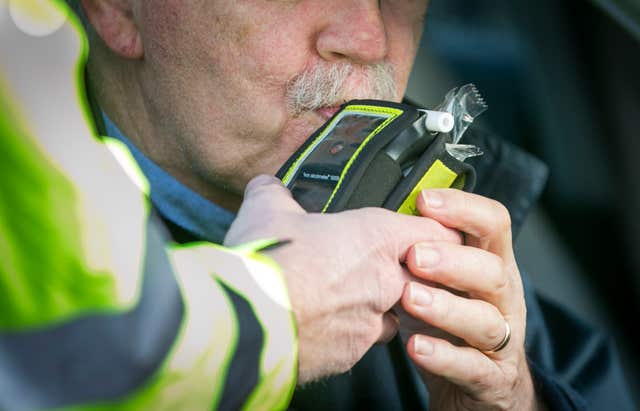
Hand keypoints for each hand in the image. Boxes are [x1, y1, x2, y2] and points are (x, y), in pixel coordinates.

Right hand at [224, 176, 461, 383]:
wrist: (246, 319)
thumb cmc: (266, 262)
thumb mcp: (266, 209)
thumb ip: (274, 193)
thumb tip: (267, 187)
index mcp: (376, 238)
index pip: (432, 232)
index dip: (434, 232)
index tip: (432, 233)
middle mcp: (384, 281)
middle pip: (422, 278)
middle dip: (408, 274)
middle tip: (382, 268)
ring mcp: (370, 322)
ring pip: (394, 315)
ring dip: (378, 307)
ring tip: (346, 299)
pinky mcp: (350, 354)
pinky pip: (361, 343)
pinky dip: (349, 335)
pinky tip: (324, 327)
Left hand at [399, 189, 540, 409]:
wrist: (474, 390)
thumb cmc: (451, 326)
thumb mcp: (441, 283)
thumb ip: (425, 253)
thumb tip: (388, 219)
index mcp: (491, 265)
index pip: (492, 224)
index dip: (463, 208)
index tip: (425, 200)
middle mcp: (502, 299)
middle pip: (493, 271)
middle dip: (453, 259)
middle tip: (414, 256)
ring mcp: (501, 341)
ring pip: (484, 320)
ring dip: (445, 307)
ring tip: (409, 298)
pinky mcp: (490, 379)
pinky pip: (471, 367)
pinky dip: (443, 356)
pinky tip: (416, 346)